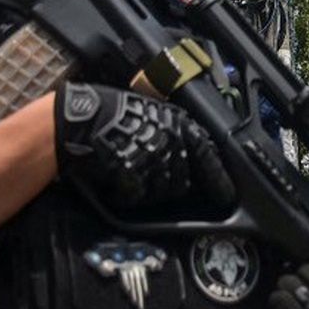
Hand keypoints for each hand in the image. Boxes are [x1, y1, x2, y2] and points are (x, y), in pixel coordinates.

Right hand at [54, 82, 234, 208]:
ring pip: (162, 191)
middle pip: (183, 182)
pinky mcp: (132, 176)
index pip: (207, 155)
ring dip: (149, 190)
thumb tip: (198, 153)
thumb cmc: (116, 112)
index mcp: (179, 125)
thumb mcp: (156, 114)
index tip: (226, 195)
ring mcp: (151, 160)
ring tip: (133, 176)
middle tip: (153, 179)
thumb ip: (177, 132)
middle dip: (173, 185)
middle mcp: (170, 142)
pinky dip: (128, 194)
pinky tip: (118, 183)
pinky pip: (137, 196)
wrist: (82, 118)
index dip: (218, 178)